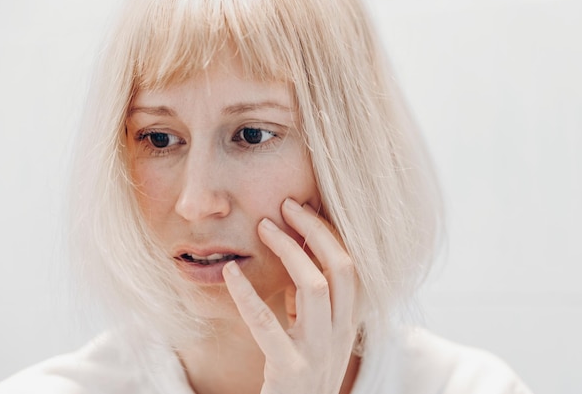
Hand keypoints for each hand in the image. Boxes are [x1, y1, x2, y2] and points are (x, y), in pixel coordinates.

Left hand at [222, 198, 357, 393]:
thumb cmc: (303, 378)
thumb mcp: (316, 338)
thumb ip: (309, 306)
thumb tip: (293, 265)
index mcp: (348, 322)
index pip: (351, 266)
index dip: (330, 233)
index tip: (304, 208)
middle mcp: (341, 333)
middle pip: (341, 267)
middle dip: (315, 230)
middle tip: (286, 205)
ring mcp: (318, 352)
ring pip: (314, 287)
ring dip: (289, 250)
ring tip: (263, 227)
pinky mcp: (290, 370)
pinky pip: (267, 325)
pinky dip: (246, 294)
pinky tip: (230, 273)